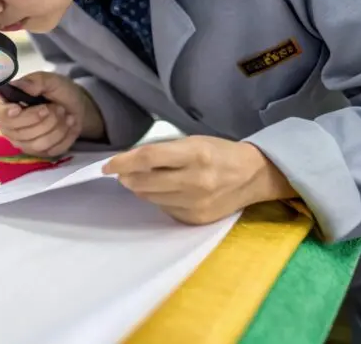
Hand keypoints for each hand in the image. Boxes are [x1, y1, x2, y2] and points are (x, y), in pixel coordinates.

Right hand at [0, 71, 105, 156]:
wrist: (77, 106)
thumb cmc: (59, 91)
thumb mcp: (51, 80)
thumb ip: (36, 81)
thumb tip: (17, 84)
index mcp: (7, 104)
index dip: (4, 113)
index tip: (17, 109)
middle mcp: (10, 126)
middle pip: (19, 131)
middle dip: (43, 119)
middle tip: (58, 108)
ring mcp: (23, 142)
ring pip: (37, 143)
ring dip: (57, 127)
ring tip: (65, 114)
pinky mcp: (39, 153)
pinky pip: (51, 150)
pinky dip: (65, 136)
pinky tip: (70, 125)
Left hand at [101, 136, 296, 224]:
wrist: (253, 176)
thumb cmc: (218, 153)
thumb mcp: (192, 142)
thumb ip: (162, 151)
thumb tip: (128, 163)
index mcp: (195, 154)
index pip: (148, 158)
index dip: (123, 162)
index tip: (108, 166)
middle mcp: (196, 181)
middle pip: (144, 182)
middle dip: (127, 178)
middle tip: (122, 173)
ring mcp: (197, 203)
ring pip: (151, 198)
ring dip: (141, 189)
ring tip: (145, 179)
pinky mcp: (197, 219)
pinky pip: (165, 209)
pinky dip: (159, 200)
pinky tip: (167, 191)